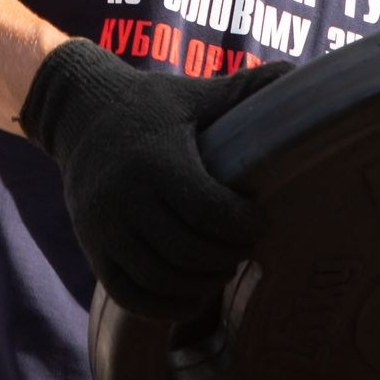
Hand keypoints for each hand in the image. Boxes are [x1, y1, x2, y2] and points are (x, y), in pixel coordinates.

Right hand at [19, 39, 293, 319]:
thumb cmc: (150, 107)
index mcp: (158, 160)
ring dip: (202, 282)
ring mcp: (105, 228)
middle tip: (244, 245)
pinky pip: (132, 296)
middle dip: (228, 255)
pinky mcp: (93, 250)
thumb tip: (301, 75)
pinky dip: (167, 304)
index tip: (259, 220)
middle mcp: (126, 198)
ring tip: (220, 265)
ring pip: (163, 280)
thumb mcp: (194, 95)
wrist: (78, 114)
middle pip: (190, 252)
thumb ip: (246, 89)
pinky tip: (192, 292)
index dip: (245, 226)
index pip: (211, 213)